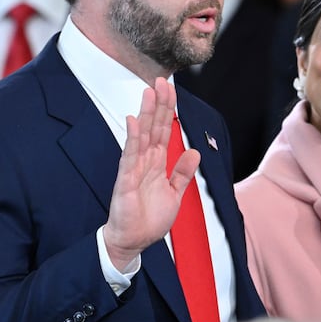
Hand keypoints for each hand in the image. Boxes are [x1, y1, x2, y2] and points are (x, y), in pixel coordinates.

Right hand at [102, 78, 198, 269]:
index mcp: (157, 163)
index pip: (164, 131)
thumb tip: (194, 152)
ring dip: (146, 113)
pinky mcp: (126, 180)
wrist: (134, 242)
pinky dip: (132, 138)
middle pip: (154, 127)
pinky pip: (129, 156)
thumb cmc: (149, 219)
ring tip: (149, 92)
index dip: (169, 111)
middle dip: (159, 104)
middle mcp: (145, 161)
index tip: (171, 90)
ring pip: (142, 135)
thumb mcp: (174, 193)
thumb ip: (182, 173)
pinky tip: (133, 121)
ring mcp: (134, 168)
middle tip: (161, 80)